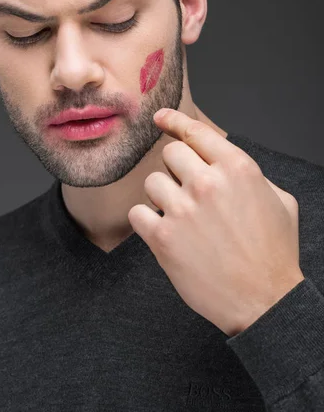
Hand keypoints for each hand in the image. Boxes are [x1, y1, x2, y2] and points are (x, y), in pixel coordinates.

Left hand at [128, 108, 304, 336]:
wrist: (264, 300)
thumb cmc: (274, 252)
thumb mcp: (279, 200)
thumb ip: (249, 174)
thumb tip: (223, 162)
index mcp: (237, 168)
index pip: (196, 132)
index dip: (174, 121)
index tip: (160, 118)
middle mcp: (208, 183)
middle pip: (170, 153)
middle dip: (177, 170)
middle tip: (187, 191)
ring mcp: (183, 209)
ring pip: (152, 181)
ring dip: (162, 196)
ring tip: (180, 216)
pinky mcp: (163, 237)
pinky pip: (137, 212)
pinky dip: (146, 221)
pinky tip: (164, 232)